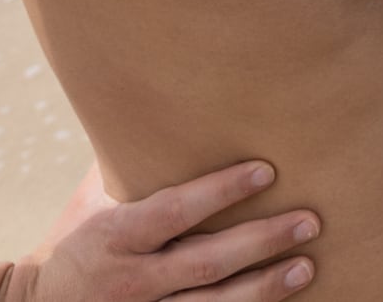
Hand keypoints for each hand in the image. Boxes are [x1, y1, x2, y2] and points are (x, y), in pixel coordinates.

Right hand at [10, 158, 318, 301]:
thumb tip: (166, 101)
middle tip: (309, 221)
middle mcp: (132, 280)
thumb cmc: (73, 242)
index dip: (221, 191)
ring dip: (264, 288)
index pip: (175, 210)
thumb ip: (128, 162)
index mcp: (115, 237)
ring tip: (306, 266)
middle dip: (260, 242)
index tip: (267, 170)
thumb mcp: (92, 202)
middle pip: (206, 263)